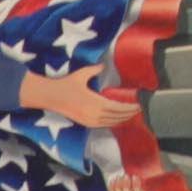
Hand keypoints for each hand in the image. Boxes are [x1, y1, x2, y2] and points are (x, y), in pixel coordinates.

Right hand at [21, 70, 138, 127]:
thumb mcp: (81, 75)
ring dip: (123, 118)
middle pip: (118, 117)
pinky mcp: (86, 123)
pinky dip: (114, 122)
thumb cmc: (65, 85)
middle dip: (130, 114)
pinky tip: (119, 118)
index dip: (131, 107)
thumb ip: (94, 70)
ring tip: (133, 114)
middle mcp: (94, 114)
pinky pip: (105, 124)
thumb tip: (103, 65)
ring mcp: (90, 121)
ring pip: (112, 122)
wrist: (50, 97)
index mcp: (95, 103)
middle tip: (141, 109)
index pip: (119, 107)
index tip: (139, 104)